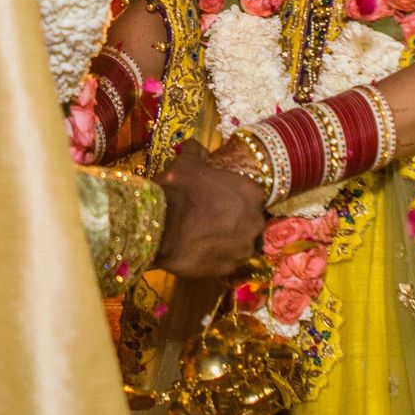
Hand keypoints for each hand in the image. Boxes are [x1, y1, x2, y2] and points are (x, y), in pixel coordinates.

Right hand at [154, 139, 265, 278]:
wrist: (160, 227)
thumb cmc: (178, 190)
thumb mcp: (185, 161)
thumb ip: (196, 151)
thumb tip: (195, 146)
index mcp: (251, 192)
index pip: (252, 194)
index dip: (235, 195)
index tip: (220, 196)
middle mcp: (255, 221)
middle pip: (250, 219)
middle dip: (235, 218)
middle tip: (211, 216)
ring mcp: (243, 248)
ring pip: (240, 242)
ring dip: (228, 239)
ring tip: (204, 235)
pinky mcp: (229, 268)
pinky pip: (227, 260)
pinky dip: (217, 256)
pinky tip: (200, 249)